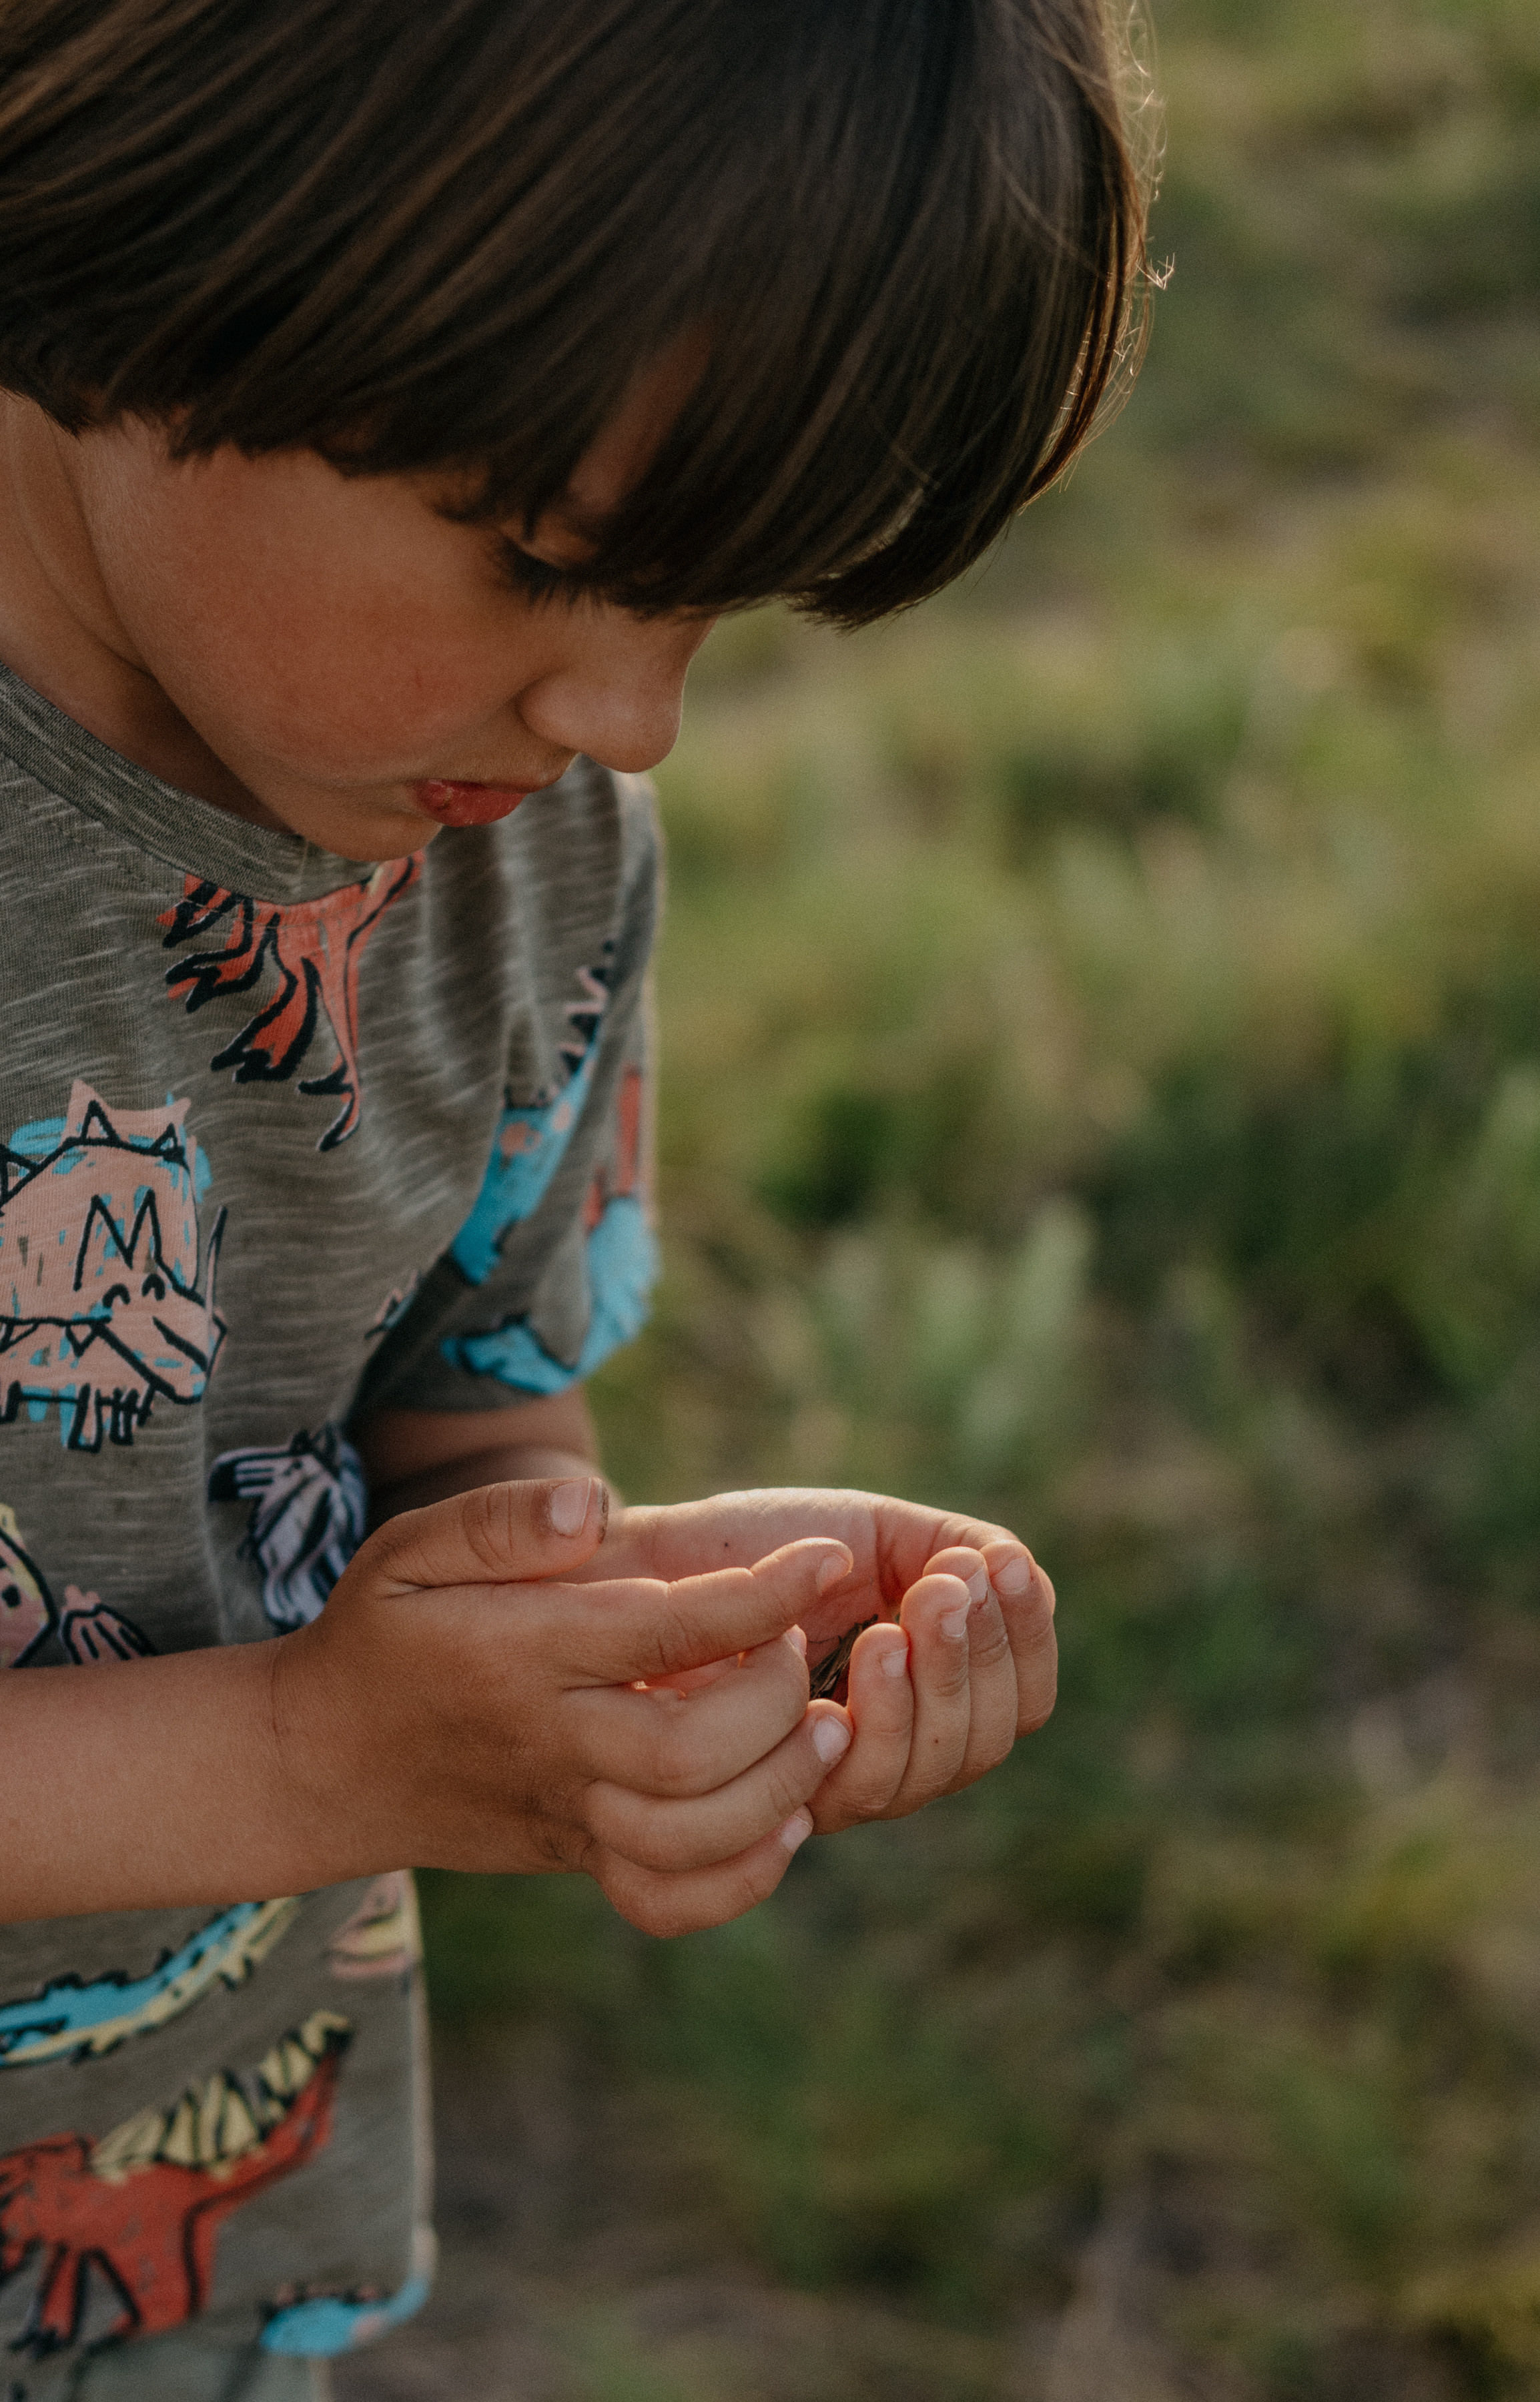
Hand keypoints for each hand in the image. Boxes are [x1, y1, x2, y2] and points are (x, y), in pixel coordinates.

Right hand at [272, 1477, 856, 1934]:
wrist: (321, 1766)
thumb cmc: (381, 1634)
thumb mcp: (407, 1549)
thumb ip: (498, 1519)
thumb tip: (595, 1502)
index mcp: (520, 1655)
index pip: (661, 1630)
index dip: (758, 1597)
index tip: (825, 1557)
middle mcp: (551, 1744)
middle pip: (690, 1751)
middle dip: (776, 1697)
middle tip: (803, 1644)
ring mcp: (568, 1813)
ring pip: (691, 1835)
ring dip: (782, 1788)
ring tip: (827, 1729)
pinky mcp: (579, 1858)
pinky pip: (668, 1901)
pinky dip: (741, 1879)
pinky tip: (785, 1821)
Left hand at [575, 1490, 1056, 1831]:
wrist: (642, 1565)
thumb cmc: (754, 1548)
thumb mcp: (869, 1531)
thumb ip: (951, 1551)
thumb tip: (1020, 1575)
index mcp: (922, 1689)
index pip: (1017, 1703)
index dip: (1027, 1642)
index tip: (1006, 1566)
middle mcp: (885, 1746)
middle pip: (983, 1744)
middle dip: (979, 1658)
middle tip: (945, 1587)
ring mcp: (831, 1777)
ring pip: (930, 1771)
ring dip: (937, 1683)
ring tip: (907, 1612)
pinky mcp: (773, 1800)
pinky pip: (861, 1789)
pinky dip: (884, 1717)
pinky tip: (870, 1646)